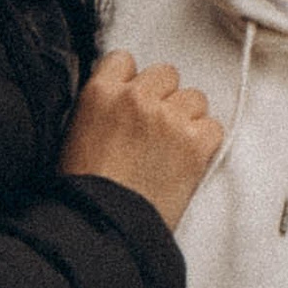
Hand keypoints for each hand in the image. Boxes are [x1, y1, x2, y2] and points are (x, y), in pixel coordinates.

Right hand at [59, 50, 221, 228]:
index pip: (124, 60)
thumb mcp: (73, 136)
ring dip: (186, 118)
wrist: (103, 227)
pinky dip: (205, 143)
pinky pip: (213, 127)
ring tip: (171, 149)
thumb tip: (118, 102)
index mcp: (100, 92)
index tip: (132, 102)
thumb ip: (100, 107)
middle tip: (154, 131)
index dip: (131, 82)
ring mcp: (168, 117)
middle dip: (162, 98)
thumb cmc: (84, 193)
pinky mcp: (194, 143)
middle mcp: (136, 97)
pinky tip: (187, 161)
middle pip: (166, 74)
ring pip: (194, 98)